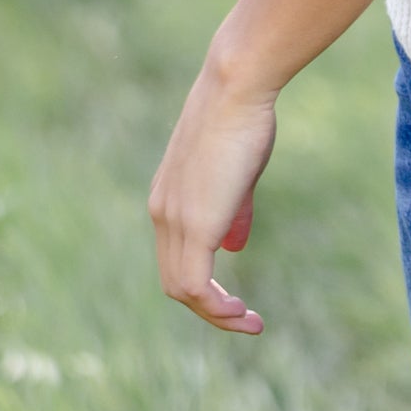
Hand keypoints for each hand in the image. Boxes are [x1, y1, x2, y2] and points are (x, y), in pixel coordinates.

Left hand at [148, 62, 276, 333]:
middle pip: (175, 281)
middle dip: (209, 307)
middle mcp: (162, 213)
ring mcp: (174, 220)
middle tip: (246, 317)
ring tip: (249, 322)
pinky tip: (243, 314)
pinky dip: (217, 310)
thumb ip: (233, 209)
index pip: (175, 257)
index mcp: (167, 198)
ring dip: (216, 314)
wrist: (236, 88)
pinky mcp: (194, 226)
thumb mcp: (237, 170)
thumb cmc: (243, 118)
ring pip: (182, 290)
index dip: (203, 283)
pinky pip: (195, 288)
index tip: (235, 296)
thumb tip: (234, 245)